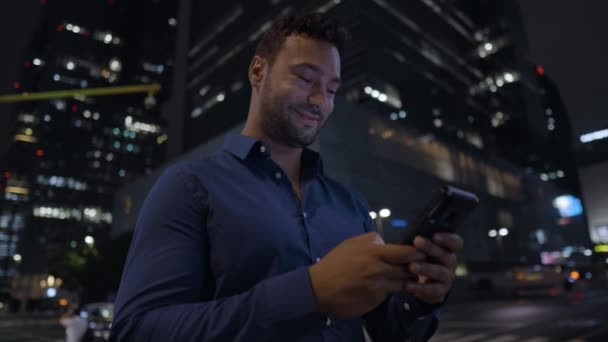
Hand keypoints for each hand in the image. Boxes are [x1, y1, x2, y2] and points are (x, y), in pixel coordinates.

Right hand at [309, 232, 424, 318]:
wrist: (319, 288)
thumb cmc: (335, 263)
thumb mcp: (352, 243)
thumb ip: (372, 240)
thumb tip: (386, 243)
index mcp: (374, 253)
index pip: (407, 253)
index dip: (418, 252)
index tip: (421, 251)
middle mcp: (379, 271)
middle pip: (409, 269)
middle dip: (415, 267)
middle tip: (416, 264)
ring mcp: (379, 287)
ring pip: (403, 283)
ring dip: (404, 280)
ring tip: (401, 276)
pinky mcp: (376, 300)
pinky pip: (390, 293)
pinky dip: (391, 289)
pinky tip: (385, 285)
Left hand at [404, 233, 463, 303]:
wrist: (423, 284)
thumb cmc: (421, 259)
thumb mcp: (419, 249)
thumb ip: (415, 241)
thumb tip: (399, 231)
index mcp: (447, 249)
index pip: (455, 242)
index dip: (448, 238)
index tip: (435, 235)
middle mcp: (450, 262)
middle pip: (445, 255)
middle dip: (431, 248)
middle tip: (417, 241)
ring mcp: (447, 277)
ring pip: (439, 272)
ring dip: (426, 268)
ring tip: (411, 266)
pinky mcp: (440, 291)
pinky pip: (432, 290)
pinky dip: (420, 288)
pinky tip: (408, 285)